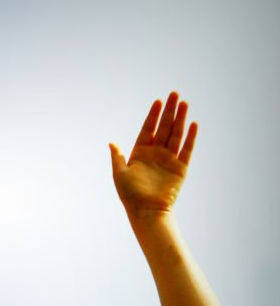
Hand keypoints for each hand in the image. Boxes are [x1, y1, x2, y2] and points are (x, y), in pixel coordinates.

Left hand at [109, 92, 197, 218]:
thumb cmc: (130, 195)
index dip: (153, 115)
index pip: (148, 129)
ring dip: (181, 119)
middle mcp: (155, 154)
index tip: (158, 101)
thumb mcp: (119, 175)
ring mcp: (168, 160)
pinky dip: (191, 137)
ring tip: (185, 103)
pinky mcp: (180, 168)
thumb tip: (111, 142)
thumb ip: (117, 157)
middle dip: (169, 111)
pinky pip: (187, 150)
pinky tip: (193, 124)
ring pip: (176, 135)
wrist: (147, 211)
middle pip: (164, 127)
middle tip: (175, 93)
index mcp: (140, 153)